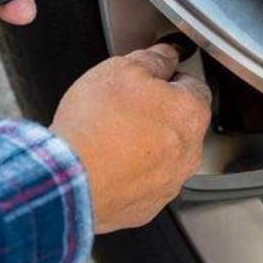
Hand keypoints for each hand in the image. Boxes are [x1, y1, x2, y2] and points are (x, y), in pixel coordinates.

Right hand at [51, 44, 211, 233]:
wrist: (69, 178)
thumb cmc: (96, 123)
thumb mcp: (121, 69)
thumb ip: (152, 59)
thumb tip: (165, 55)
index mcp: (190, 114)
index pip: (193, 87)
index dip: (169, 79)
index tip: (150, 80)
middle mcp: (189, 153)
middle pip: (180, 125)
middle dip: (157, 115)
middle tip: (123, 109)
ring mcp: (169, 184)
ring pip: (163, 157)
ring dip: (144, 147)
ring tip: (110, 139)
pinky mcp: (146, 207)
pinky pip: (143, 185)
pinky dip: (130, 175)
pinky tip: (107, 165)